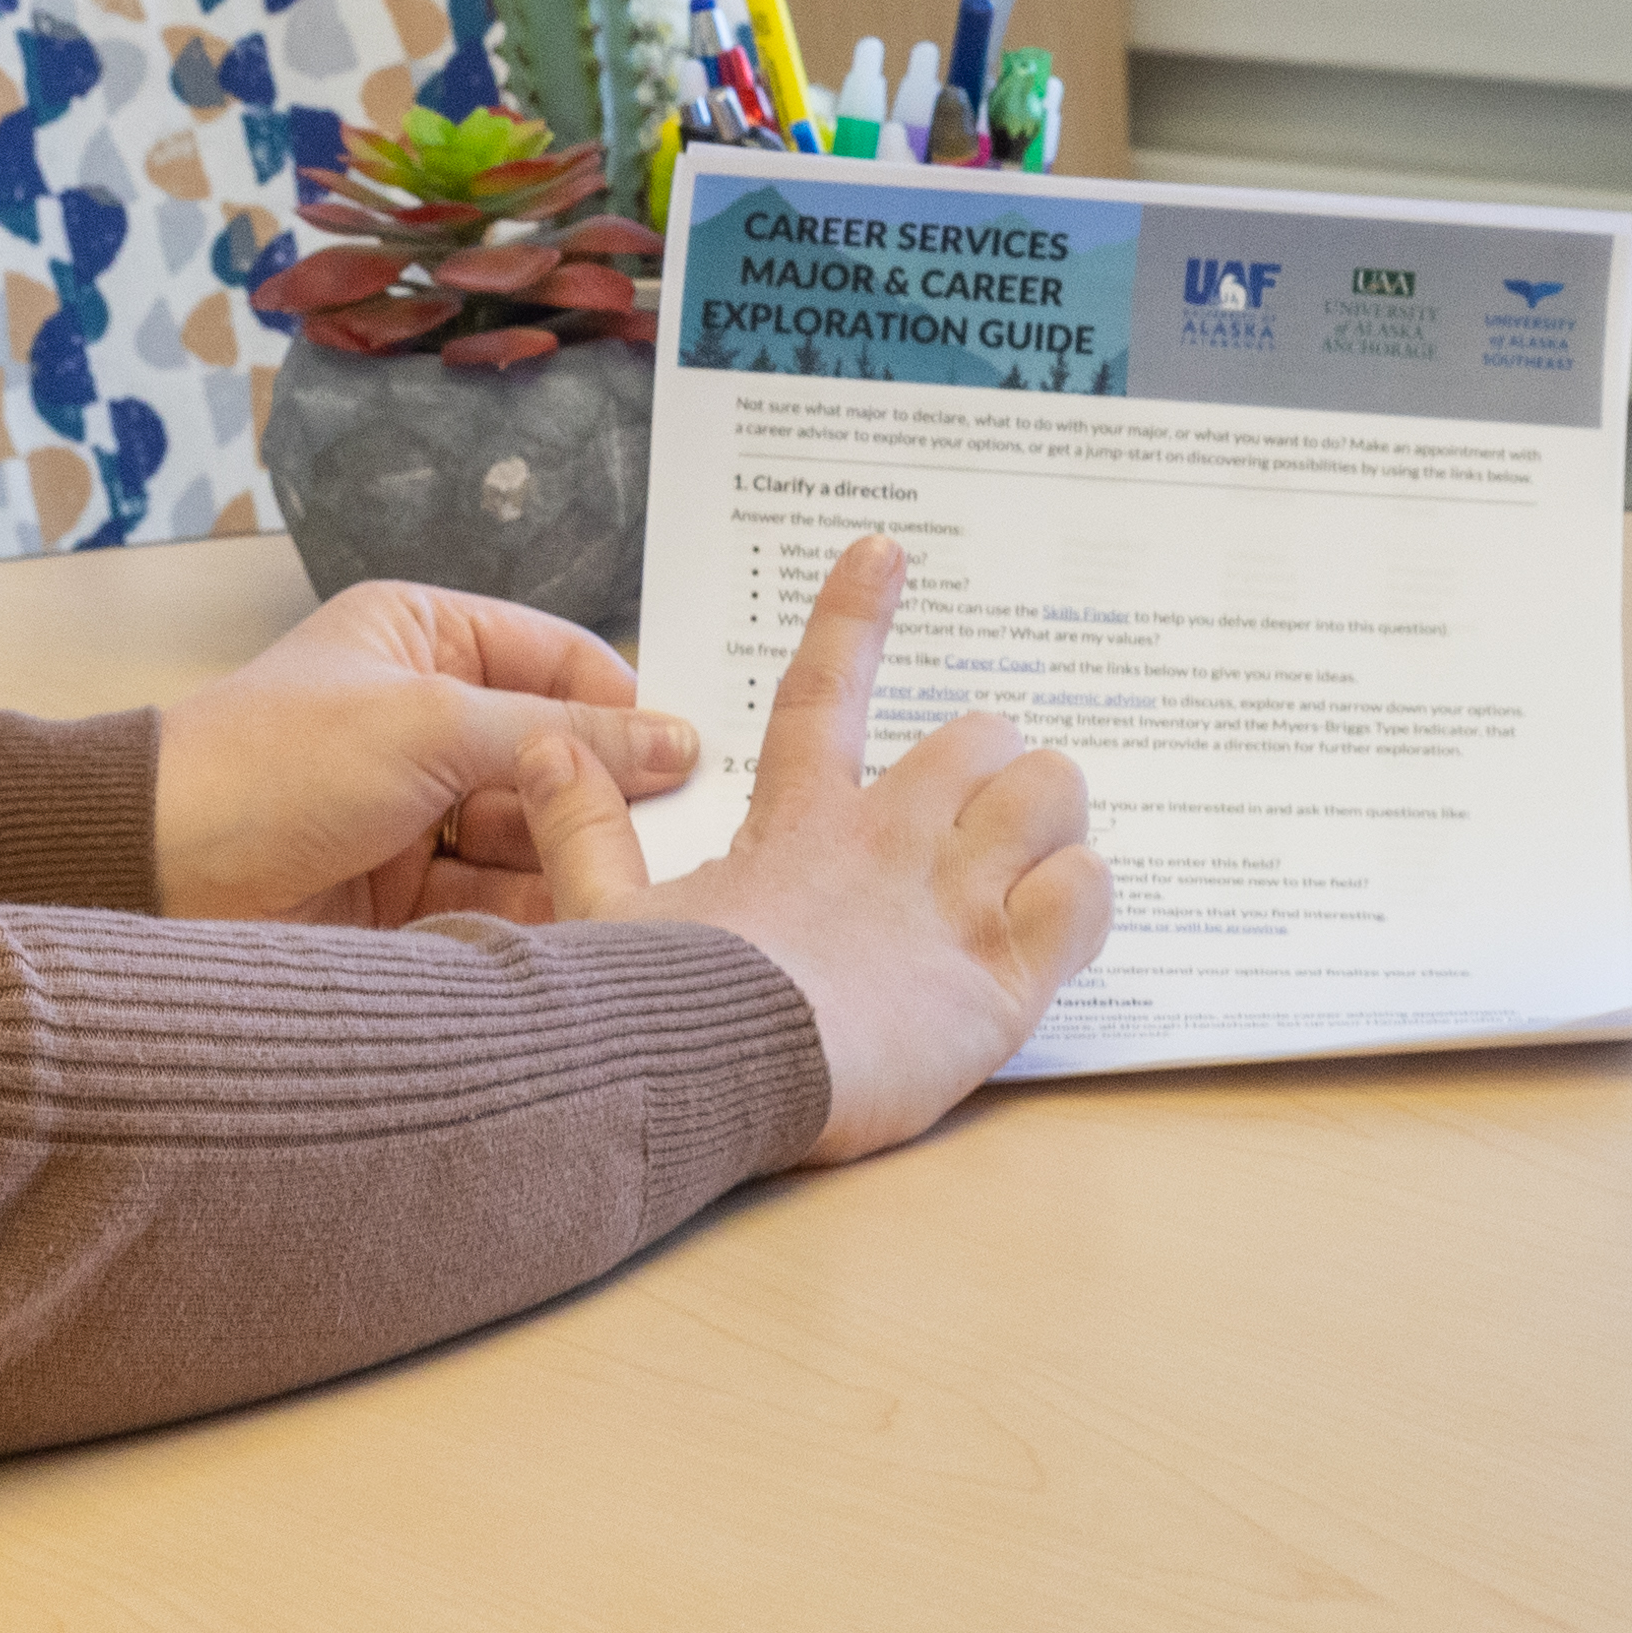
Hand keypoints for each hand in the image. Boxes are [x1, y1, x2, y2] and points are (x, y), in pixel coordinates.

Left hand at [152, 582, 698, 925]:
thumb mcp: (431, 723)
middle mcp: (424, 718)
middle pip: (553, 756)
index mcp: (424, 638)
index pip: (560, 658)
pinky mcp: (402, 897)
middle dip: (601, 798)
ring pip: (530, 836)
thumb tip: (675, 741)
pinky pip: (495, 902)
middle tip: (671, 840)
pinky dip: (533, 916)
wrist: (155, 877)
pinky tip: (577, 934)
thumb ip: (562, 733)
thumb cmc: (268, 765)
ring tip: (626, 894)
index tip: (691, 758)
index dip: (623, 705)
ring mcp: (414, 810)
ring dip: (571, 865)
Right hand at [521, 534, 1107, 1160]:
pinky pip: (1087, 890)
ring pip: (1051, 792)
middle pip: (981, 740)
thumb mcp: (603, 917)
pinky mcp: (1002, 975)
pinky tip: (1057, 922)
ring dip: (1050, 818)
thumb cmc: (656, 1014)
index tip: (885, 554)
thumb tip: (544, 749)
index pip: (825, 690)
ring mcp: (951, 901)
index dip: (852, 615)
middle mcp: (888, 841)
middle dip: (995, 767)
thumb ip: (582, 828)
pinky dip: (1084, 896)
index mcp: (800, 824)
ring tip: (1033, 861)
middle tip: (982, 818)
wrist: (715, 1079)